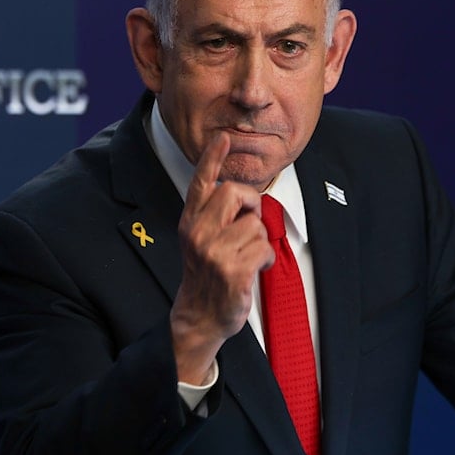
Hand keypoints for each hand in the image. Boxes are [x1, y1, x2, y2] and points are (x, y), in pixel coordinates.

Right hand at [170, 132, 274, 383]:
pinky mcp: (232, 271)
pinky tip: (252, 270)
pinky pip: (264, 248)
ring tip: (245, 258)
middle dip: (252, 205)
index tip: (223, 138)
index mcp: (190, 222)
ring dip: (259, 241)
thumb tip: (242, 196)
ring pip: (255, 225)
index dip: (212, 158)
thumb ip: (214, 216)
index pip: (201, 183)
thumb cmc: (206, 274)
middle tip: (249, 224)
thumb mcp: (199, 240)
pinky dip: (265, 260)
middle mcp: (198, 233)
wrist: (199, 316)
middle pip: (236, 193)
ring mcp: (214, 252)